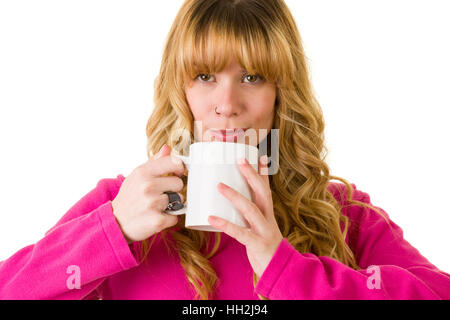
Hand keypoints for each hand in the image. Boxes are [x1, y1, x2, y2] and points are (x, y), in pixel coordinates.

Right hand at [112, 144, 185, 243]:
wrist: (115, 222)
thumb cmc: (129, 197)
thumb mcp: (136, 176)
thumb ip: (154, 162)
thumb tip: (167, 148)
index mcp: (143, 172)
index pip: (173, 162)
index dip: (179, 168)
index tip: (177, 173)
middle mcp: (147, 186)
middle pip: (179, 183)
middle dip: (173, 190)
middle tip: (161, 195)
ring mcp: (152, 203)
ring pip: (179, 200)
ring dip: (172, 205)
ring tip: (157, 206)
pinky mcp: (157, 220)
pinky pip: (176, 217)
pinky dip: (169, 219)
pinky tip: (157, 217)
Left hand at [208, 155, 282, 277]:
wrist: (280, 271)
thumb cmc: (265, 247)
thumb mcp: (261, 228)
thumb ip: (249, 217)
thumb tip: (231, 204)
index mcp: (268, 214)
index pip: (267, 189)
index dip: (263, 172)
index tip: (258, 155)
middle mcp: (268, 219)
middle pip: (262, 192)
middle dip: (251, 175)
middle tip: (239, 159)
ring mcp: (264, 231)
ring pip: (251, 209)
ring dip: (235, 196)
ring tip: (219, 185)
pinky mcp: (257, 244)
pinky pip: (240, 232)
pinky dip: (225, 224)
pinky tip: (211, 218)